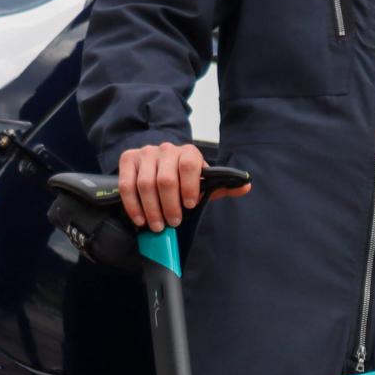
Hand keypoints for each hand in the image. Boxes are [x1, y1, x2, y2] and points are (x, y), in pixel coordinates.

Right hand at [117, 141, 245, 231]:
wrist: (158, 164)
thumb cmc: (185, 178)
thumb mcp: (203, 182)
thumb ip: (221, 186)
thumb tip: (246, 186)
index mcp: (189, 152)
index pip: (189, 166)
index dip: (190, 187)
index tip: (190, 205)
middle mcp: (166, 149)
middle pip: (165, 180)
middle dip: (170, 205)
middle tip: (173, 223)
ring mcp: (145, 153)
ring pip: (145, 184)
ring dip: (151, 209)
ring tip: (157, 226)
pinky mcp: (127, 159)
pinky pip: (127, 185)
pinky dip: (133, 205)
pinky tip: (140, 219)